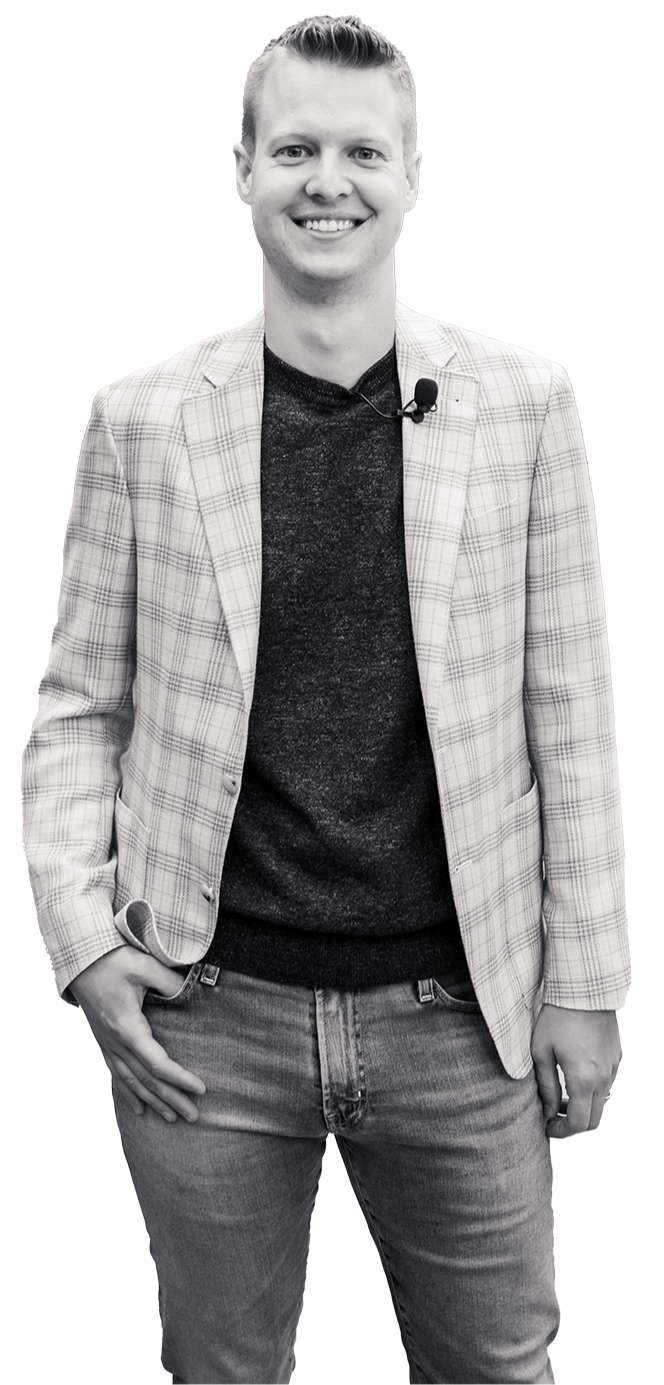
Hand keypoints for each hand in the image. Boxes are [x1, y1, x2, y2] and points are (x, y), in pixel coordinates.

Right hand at [68, 945, 205, 1122]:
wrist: (79, 961)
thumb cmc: (111, 961)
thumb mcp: (143, 965)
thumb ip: (170, 980)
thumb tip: (193, 990)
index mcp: (128, 1027)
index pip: (157, 1063)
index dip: (179, 1079)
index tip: (200, 1089)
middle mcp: (117, 1042)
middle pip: (147, 1079)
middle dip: (171, 1099)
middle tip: (194, 1115)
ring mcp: (108, 1045)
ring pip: (132, 1082)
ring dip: (154, 1101)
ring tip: (173, 1117)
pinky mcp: (105, 1043)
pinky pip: (118, 1075)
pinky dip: (131, 1094)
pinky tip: (140, 1109)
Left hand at [531, 1003, 621, 1138]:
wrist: (583, 989)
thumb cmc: (559, 1015)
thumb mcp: (541, 1052)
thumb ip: (545, 1086)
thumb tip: (547, 1109)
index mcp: (584, 1079)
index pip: (579, 1123)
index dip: (562, 1131)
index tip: (549, 1127)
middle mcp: (603, 1077)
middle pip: (594, 1118)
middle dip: (573, 1123)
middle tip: (554, 1115)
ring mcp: (612, 1067)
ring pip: (601, 1101)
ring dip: (583, 1105)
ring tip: (562, 1094)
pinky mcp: (615, 1056)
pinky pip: (606, 1083)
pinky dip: (592, 1089)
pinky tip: (574, 1075)